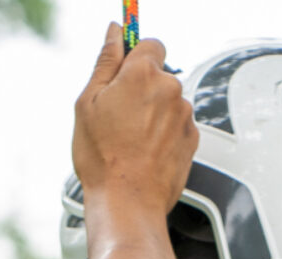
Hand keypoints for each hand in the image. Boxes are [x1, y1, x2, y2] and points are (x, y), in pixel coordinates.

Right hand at [73, 25, 197, 228]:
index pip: (150, 43)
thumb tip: (114, 32)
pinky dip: (165, 136)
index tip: (125, 72)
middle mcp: (170, 89)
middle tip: (119, 118)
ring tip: (132, 143)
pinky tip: (146, 154)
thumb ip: (105, 62)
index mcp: (143, 73)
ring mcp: (184, 116)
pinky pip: (177, 127)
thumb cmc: (103, 159)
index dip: (136, 57)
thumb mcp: (88, 103)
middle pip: (159, 76)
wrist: (128, 205)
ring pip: (169, 103)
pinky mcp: (193, 140)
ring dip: (154, 115)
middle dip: (142, 90)